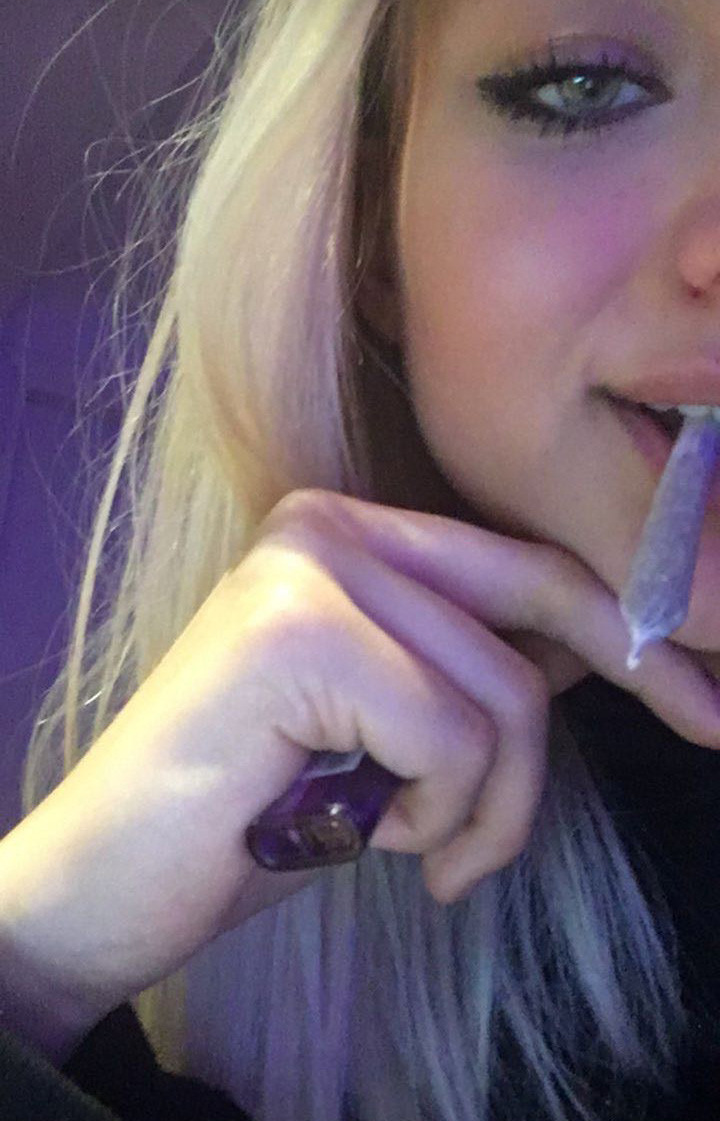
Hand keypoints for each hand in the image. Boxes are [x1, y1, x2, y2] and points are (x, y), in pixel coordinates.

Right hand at [2, 488, 718, 1059]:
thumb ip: (478, 666)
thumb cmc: (256, 810)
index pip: (528, 568)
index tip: (702, 701)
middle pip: (532, 622)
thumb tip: (603, 645)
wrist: (110, 881)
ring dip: (480, 811)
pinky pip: (450, 736)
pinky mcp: (294, 633)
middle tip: (514, 835)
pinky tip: (363, 839)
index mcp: (351, 534)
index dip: (633, 635)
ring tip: (404, 849)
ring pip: (502, 697)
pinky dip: (436, 815)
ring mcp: (307, 568)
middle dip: (559, 746)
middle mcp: (328, 526)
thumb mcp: (395, 728)